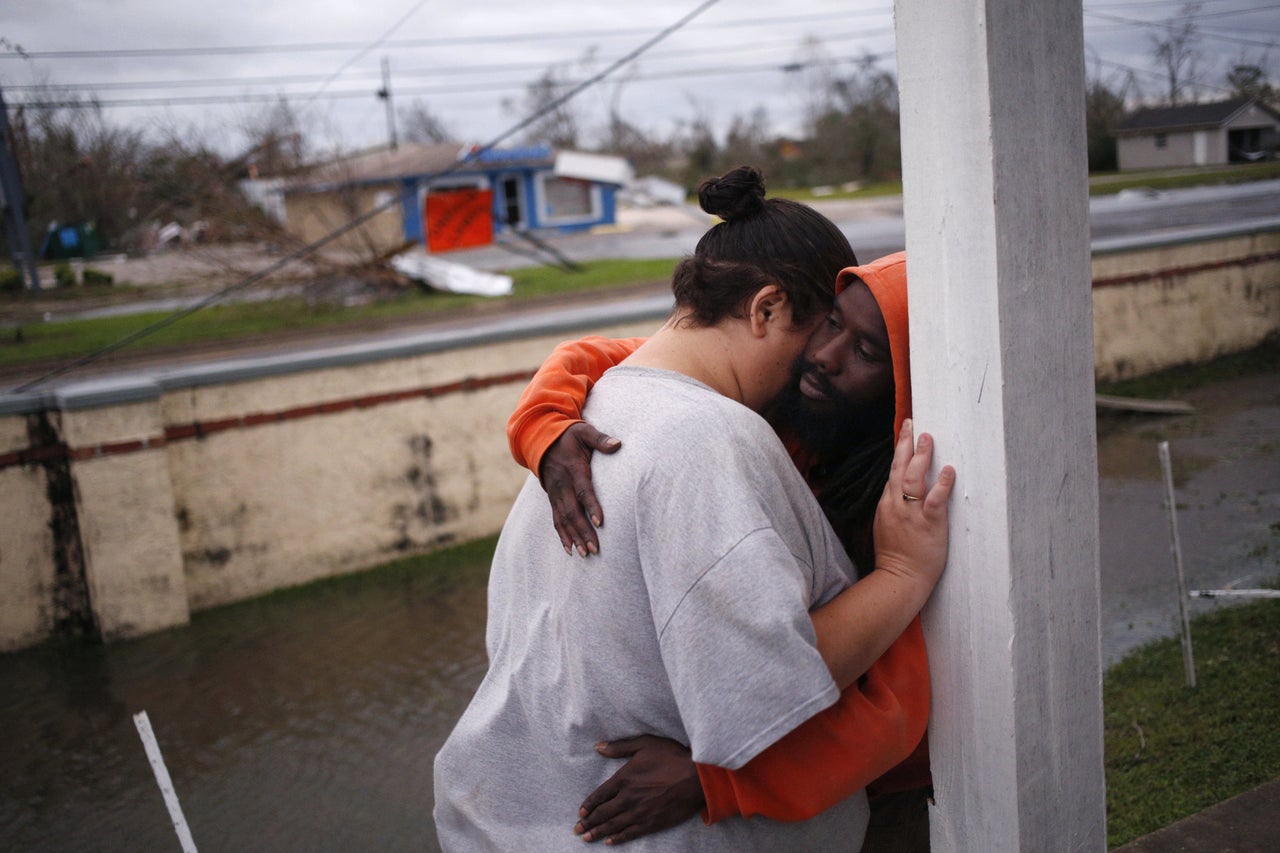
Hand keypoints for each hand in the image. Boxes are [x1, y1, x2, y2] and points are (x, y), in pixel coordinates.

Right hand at [538, 422, 619, 555]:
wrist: (541, 439)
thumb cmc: (568, 436)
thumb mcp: (584, 432)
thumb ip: (600, 439)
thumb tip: (618, 444)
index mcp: (573, 469)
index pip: (583, 490)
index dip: (592, 506)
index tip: (601, 522)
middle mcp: (562, 484)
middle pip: (573, 511)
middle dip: (583, 531)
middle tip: (595, 549)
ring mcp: (555, 493)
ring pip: (563, 519)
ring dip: (574, 537)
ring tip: (585, 554)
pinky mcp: (552, 499)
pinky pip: (556, 520)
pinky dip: (562, 536)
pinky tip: (570, 550)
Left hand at [574, 736, 704, 844]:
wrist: (696, 778)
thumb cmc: (672, 757)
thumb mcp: (645, 744)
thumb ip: (620, 747)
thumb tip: (598, 747)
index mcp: (624, 778)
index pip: (600, 795)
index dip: (588, 805)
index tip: (580, 812)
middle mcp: (628, 797)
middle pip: (603, 813)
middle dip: (588, 822)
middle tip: (577, 829)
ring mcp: (639, 812)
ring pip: (613, 825)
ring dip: (597, 832)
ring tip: (586, 838)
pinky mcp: (651, 822)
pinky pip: (630, 833)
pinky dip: (618, 838)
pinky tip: (609, 841)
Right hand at [872, 418, 955, 588]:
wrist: (899, 578)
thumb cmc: (895, 557)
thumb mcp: (886, 526)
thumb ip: (893, 508)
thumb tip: (899, 492)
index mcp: (886, 504)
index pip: (892, 472)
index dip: (899, 452)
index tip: (904, 433)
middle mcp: (896, 505)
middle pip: (899, 468)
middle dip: (905, 443)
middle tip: (912, 424)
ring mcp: (911, 514)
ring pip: (913, 478)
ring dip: (921, 457)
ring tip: (928, 439)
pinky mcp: (928, 524)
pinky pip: (934, 500)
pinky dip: (941, 484)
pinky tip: (948, 470)